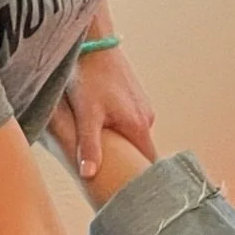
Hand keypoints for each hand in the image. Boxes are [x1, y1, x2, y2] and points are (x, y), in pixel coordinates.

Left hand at [50, 44, 157, 180]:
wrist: (91, 39)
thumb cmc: (89, 75)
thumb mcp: (86, 114)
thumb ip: (89, 146)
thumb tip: (89, 175)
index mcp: (138, 126)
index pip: (147, 163)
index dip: (141, 180)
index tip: (132, 194)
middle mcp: (145, 118)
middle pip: (140, 152)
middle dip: (128, 166)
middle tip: (112, 181)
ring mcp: (140, 106)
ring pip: (133, 137)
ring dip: (121, 146)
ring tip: (105, 158)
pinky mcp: (132, 97)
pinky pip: (128, 122)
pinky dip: (118, 130)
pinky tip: (103, 131)